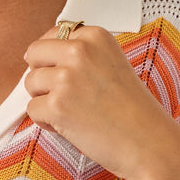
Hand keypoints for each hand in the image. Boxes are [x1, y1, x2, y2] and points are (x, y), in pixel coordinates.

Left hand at [23, 24, 179, 179]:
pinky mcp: (58, 105)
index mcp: (95, 37)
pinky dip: (46, 122)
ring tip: (72, 112)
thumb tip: (38, 55)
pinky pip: (32, 109)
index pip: (52, 36)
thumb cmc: (133, 110)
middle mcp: (80, 51)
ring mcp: (67, 77)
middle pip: (34, 54)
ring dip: (44, 100)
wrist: (150, 143)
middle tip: (65, 95)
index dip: (54, 59)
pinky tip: (71, 126)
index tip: (69, 76)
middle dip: (43, 76)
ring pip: (30, 83)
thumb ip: (82, 56)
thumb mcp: (111, 64)